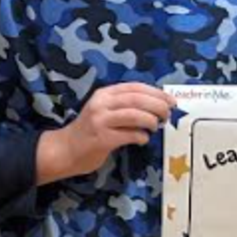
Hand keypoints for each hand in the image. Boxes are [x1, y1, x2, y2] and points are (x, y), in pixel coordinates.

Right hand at [40, 83, 172, 180]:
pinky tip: (142, 139)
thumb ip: (123, 105)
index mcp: (103, 94)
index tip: (170, 100)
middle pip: (137, 99)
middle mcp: (101, 104)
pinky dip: (141, 136)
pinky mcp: (102, 139)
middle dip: (157, 106)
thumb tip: (156, 105)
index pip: (134, 87)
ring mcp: (100, 121)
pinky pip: (130, 135)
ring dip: (151, 121)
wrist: (65, 150)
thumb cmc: (89, 131)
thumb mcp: (103, 110)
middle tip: (167, 114)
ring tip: (156, 126)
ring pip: (135, 115)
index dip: (156, 92)